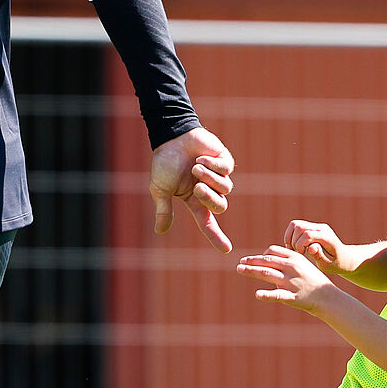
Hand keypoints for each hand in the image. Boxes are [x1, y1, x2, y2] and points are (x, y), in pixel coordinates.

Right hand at [150, 126, 234, 252]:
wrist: (170, 137)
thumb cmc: (164, 162)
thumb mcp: (160, 190)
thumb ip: (163, 210)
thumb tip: (160, 232)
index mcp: (195, 200)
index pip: (207, 223)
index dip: (216, 237)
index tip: (226, 250)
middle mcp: (209, 190)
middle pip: (220, 206)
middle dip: (209, 198)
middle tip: (197, 188)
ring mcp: (218, 176)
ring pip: (225, 188)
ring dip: (209, 178)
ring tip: (196, 167)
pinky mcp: (224, 161)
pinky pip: (226, 169)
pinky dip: (212, 164)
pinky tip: (201, 157)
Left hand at [236, 245, 339, 313]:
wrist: (327, 297)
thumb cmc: (312, 279)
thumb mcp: (301, 264)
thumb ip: (285, 260)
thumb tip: (266, 257)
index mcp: (294, 258)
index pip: (272, 251)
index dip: (260, 255)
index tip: (251, 260)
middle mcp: (292, 268)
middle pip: (266, 261)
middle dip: (251, 261)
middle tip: (239, 263)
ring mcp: (292, 282)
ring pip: (267, 274)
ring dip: (251, 271)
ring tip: (239, 269)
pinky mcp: (293, 297)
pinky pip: (278, 295)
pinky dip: (267, 295)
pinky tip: (257, 294)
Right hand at [281, 219, 346, 272]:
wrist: (344, 257)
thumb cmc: (336, 264)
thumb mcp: (329, 265)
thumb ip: (319, 256)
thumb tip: (310, 247)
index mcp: (327, 238)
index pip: (308, 235)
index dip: (299, 245)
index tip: (301, 255)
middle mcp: (322, 228)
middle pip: (300, 227)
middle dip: (294, 242)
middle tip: (298, 254)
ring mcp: (316, 226)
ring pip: (295, 224)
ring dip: (290, 238)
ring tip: (295, 250)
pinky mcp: (311, 226)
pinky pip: (295, 225)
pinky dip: (290, 235)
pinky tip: (294, 246)